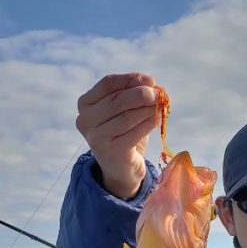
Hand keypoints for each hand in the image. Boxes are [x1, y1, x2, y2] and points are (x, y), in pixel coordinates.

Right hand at [76, 73, 157, 199]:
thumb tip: (152, 85)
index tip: (151, 80)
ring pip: (128, 116)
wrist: (121, 168)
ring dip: (149, 109)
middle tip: (160, 94)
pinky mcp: (111, 152)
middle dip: (142, 94)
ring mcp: (96, 137)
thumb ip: (131, 95)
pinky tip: (159, 118)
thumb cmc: (123, 133)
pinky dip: (149, 123)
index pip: (107, 84)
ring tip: (162, 106)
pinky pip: (135, 133)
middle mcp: (85, 120)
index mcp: (85, 104)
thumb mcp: (123, 111)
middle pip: (117, 100)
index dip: (130, 79)